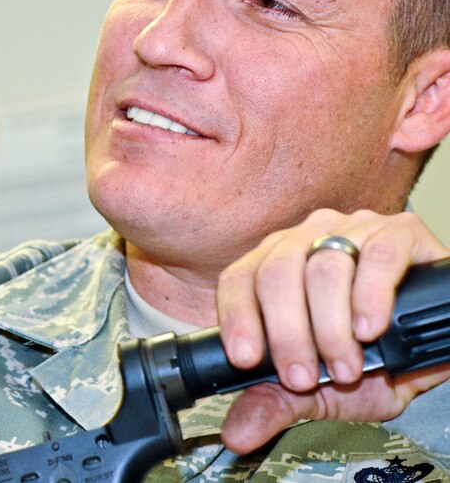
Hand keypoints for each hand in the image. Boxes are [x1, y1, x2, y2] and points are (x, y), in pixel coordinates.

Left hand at [216, 208, 449, 452]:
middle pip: (278, 274)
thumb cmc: (372, 357)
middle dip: (286, 334)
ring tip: (346, 366)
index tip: (246, 358)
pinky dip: (371, 297)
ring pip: (324, 266)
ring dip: (330, 326)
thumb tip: (235, 434)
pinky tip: (370, 328)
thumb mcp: (321, 388)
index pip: (240, 279)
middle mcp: (307, 239)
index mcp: (276, 265)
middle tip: (302, 377)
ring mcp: (352, 230)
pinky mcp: (399, 232)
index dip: (237, 318)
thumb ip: (275, 403)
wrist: (435, 349)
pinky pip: (378, 256)